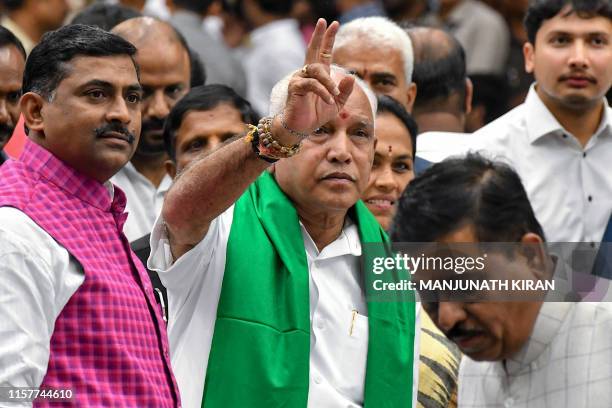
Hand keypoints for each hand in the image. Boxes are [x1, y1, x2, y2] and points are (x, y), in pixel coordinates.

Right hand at [280, 19, 354, 138]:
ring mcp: (299, 79)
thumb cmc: (316, 115)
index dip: (328, 39)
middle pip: (313, 50)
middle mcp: (307, 73)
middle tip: (324, 22)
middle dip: (319, 36)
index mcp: (318, 75)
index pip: (324, 53)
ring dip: (329, 82)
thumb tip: (351, 75)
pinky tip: (328, 100)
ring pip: (317, 71)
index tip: (333, 23)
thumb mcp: (336, 103)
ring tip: (334, 94)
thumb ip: (344, 91)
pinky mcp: (295, 88)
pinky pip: (312, 85)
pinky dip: (323, 92)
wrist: (301, 128)